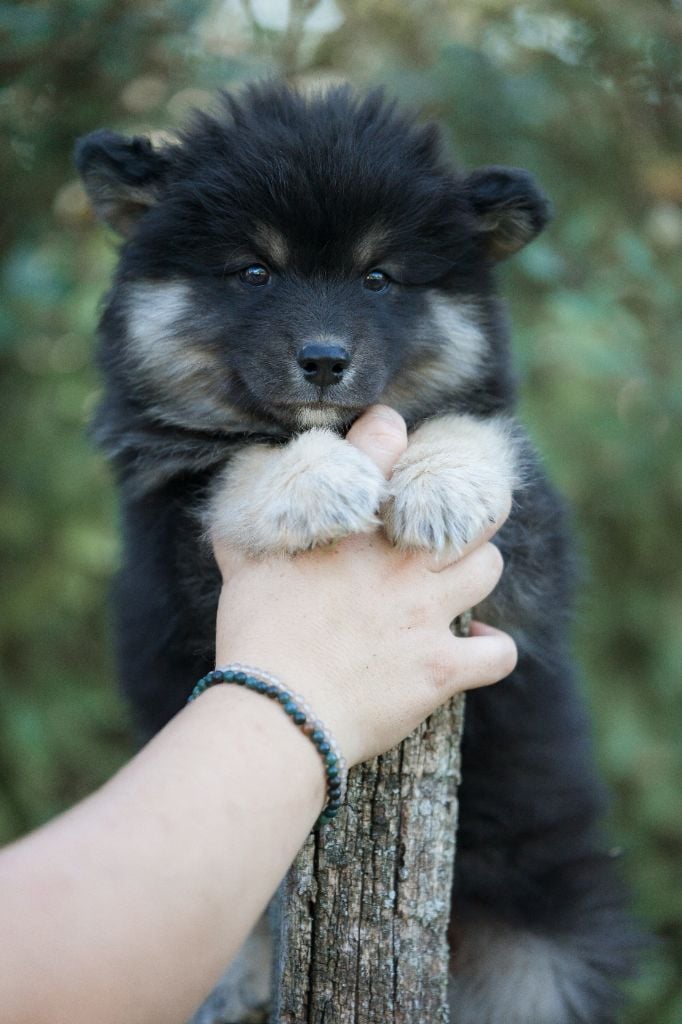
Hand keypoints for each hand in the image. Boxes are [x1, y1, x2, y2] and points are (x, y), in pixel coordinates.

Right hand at [212, 405, 516, 766]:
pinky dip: (491, 649)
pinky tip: (473, 646)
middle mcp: (397, 560)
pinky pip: (498, 652)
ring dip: (476, 571)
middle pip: (469, 506)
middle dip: (469, 506)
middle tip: (453, 521)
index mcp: (351, 528)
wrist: (275, 712)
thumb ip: (243, 532)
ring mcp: (425, 613)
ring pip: (490, 566)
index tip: (392, 441)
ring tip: (455, 583)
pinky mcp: (441, 667)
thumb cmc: (254, 638)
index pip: (385, 442)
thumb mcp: (241, 570)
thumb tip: (231, 513)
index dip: (392, 433)